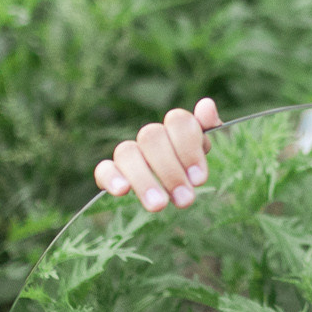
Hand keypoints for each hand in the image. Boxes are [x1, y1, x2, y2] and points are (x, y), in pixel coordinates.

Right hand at [94, 98, 221, 211]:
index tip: (199, 179)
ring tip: (159, 205)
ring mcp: (129, 154)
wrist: (176, 193)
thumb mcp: (206, 151)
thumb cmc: (193, 169)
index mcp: (174, 128)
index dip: (189, 148)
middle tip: (185, 199)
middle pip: (151, 137)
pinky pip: (103, 168)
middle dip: (170, 170)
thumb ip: (208, 127)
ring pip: (126, 152)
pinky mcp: (112, 174)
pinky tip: (121, 191)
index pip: (178, 121)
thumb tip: (206, 105)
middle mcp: (150, 137)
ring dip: (143, 179)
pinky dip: (111, 177)